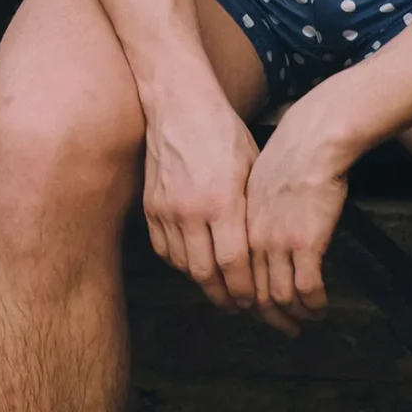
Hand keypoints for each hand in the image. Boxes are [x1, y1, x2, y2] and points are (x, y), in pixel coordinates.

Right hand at [140, 90, 264, 316]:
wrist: (179, 104)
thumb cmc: (222, 132)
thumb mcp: (250, 168)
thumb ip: (251, 210)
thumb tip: (260, 248)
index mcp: (221, 201)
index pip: (233, 263)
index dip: (244, 289)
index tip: (253, 301)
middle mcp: (190, 210)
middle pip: (205, 273)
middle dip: (224, 296)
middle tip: (237, 306)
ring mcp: (166, 209)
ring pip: (183, 265)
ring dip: (202, 282)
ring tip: (219, 288)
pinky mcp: (150, 206)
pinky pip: (164, 248)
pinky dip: (179, 262)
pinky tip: (193, 263)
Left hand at [242, 107, 351, 335]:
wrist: (310, 143)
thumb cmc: (288, 158)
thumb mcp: (255, 186)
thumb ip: (254, 216)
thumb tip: (260, 236)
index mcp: (239, 225)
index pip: (236, 275)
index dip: (248, 299)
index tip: (259, 310)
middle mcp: (253, 238)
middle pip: (255, 293)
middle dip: (271, 317)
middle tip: (285, 329)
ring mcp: (278, 242)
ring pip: (281, 296)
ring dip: (295, 315)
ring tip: (307, 321)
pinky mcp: (305, 244)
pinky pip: (307, 288)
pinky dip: (314, 304)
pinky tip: (321, 308)